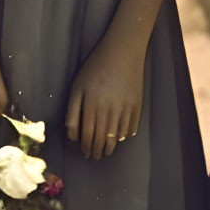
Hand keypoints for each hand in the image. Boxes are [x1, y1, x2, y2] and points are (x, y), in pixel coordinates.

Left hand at [64, 37, 145, 159]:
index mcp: (91, 105)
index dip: (85, 146)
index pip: (87, 135)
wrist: (122, 53)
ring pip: (116, 137)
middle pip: (102, 139)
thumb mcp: (77, 87)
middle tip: (94, 156)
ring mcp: (124, 109)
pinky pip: (130, 128)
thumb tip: (72, 135)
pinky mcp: (136, 106)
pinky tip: (118, 139)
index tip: (84, 152)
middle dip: (96, 150)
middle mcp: (109, 110)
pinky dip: (123, 136)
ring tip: (105, 151)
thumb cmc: (95, 69)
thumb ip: (72, 112)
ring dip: (109, 147)